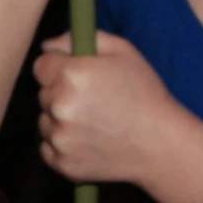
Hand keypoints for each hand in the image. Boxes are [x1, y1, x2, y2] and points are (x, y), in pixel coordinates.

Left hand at [32, 31, 183, 186]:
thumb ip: (80, 38)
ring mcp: (59, 138)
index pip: (40, 65)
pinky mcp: (62, 164)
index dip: (58, 67)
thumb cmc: (145, 93)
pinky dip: (62, 145)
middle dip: (60, 93)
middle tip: (92, 101)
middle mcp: (59, 107)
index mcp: (71, 75)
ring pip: (45, 121)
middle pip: (43, 94)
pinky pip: (48, 148)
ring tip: (93, 122)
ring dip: (60, 120)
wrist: (161, 144)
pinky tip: (88, 140)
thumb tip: (47, 46)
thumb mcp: (122, 51)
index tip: (75, 75)